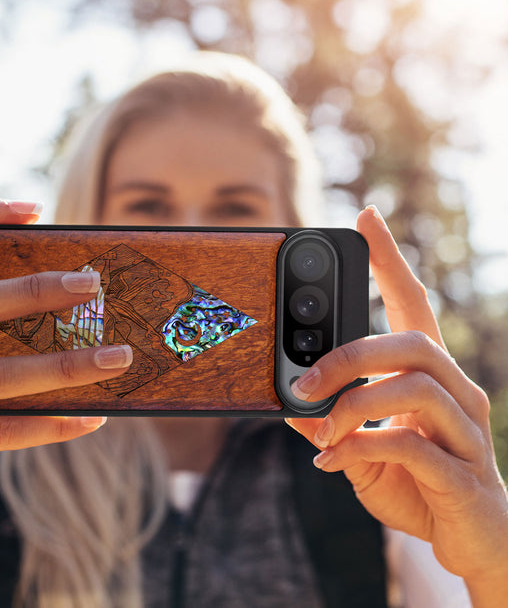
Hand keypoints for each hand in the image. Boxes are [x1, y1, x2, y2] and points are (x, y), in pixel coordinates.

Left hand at [286, 206, 507, 599]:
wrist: (472, 543)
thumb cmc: (417, 485)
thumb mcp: (361, 448)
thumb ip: (331, 423)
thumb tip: (288, 403)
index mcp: (430, 376)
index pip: (413, 303)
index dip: (390, 260)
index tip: (366, 217)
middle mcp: (457, 392)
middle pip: (412, 342)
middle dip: (349, 355)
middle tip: (303, 380)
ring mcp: (467, 431)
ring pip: (414, 387)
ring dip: (353, 405)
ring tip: (320, 430)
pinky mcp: (465, 475)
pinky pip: (412, 446)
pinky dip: (361, 448)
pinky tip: (332, 462)